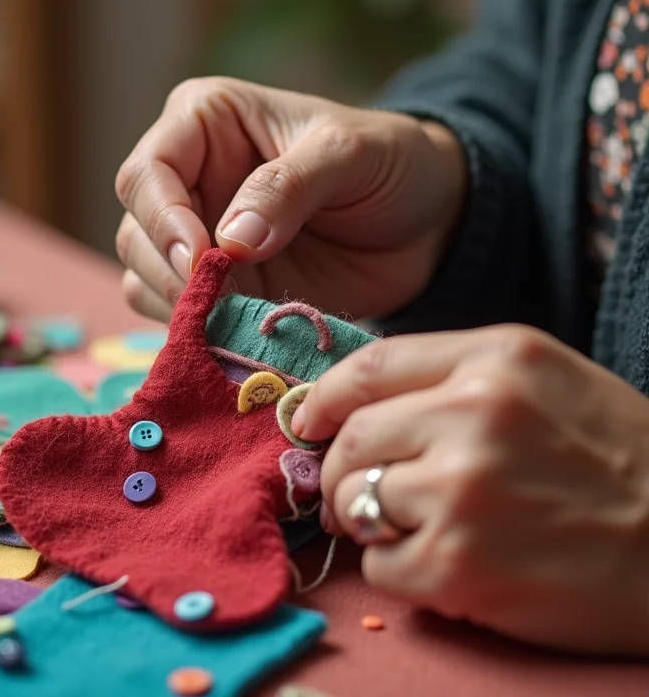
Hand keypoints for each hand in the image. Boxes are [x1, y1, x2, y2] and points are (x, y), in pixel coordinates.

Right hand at [115, 77, 465, 321]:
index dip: (163, 220)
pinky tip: (238, 332)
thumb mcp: (349, 154)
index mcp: (205, 124)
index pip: (147, 173)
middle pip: (136, 231)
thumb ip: (288, 186)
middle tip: (223, 298)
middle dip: (171, 271)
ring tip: (238, 316)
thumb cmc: (389, 165)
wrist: (423, 224)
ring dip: (182, 306)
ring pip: (145, 278)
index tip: (203, 261)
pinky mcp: (221, 288)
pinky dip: (200, 331)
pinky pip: (180, 315)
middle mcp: (190, 181)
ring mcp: (202, 239)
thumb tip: (231, 241)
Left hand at [293, 325, 648, 654]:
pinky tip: (442, 564)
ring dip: (368, 519)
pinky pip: (381, 565)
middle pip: (353, 438)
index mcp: (496, 359)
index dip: (326, 398)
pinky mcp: (462, 567)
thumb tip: (352, 408)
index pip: (369, 367)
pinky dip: (395, 568)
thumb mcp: (541, 379)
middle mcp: (475, 415)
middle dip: (338, 468)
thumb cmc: (615, 457)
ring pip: (355, 501)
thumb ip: (448, 378)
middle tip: (353, 490)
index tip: (311, 420)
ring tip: (411, 527)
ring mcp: (465, 491)